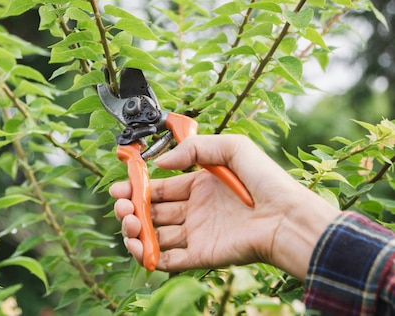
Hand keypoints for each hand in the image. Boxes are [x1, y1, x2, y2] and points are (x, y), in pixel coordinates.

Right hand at [110, 134, 340, 279]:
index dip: (137, 188)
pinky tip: (140, 247)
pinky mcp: (202, 256)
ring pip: (156, 237)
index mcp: (199, 186)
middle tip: (122, 207)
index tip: (120, 187)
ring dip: (136, 233)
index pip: (160, 189)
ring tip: (129, 224)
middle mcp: (195, 211)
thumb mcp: (233, 147)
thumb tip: (160, 163)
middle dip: (131, 210)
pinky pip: (170, 261)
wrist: (288, 217)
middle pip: (153, 213)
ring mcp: (198, 235)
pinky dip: (151, 258)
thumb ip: (195, 148)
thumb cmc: (267, 181)